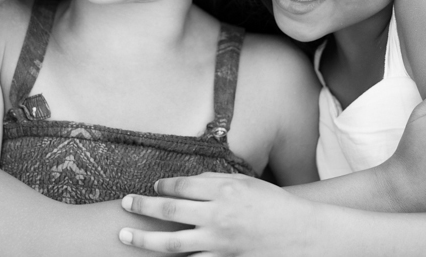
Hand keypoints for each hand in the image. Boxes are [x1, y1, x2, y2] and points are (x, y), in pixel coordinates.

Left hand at [119, 173, 316, 255]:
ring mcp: (219, 242)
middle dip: (142, 208)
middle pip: (168, 211)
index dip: (163, 186)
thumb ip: (213, 181)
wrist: (301, 234)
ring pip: (171, 244)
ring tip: (124, 236)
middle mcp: (217, 215)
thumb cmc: (274, 204)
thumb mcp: (245, 182)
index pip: (181, 186)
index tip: (153, 187)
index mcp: (223, 191)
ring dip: (144, 240)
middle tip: (124, 205)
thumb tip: (184, 182)